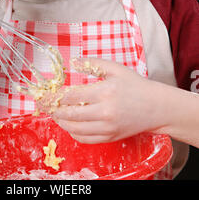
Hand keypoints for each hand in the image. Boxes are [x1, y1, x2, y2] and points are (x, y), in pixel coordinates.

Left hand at [40, 58, 165, 143]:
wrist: (156, 107)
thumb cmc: (135, 85)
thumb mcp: (115, 68)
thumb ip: (92, 63)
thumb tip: (72, 61)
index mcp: (105, 92)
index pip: (71, 96)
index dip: (54, 96)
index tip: (45, 94)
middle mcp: (105, 112)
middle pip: (69, 114)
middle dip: (53, 110)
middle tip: (44, 104)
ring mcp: (107, 128)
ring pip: (74, 129)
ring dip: (60, 122)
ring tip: (54, 113)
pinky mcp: (110, 137)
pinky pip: (85, 139)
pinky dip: (72, 132)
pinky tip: (68, 124)